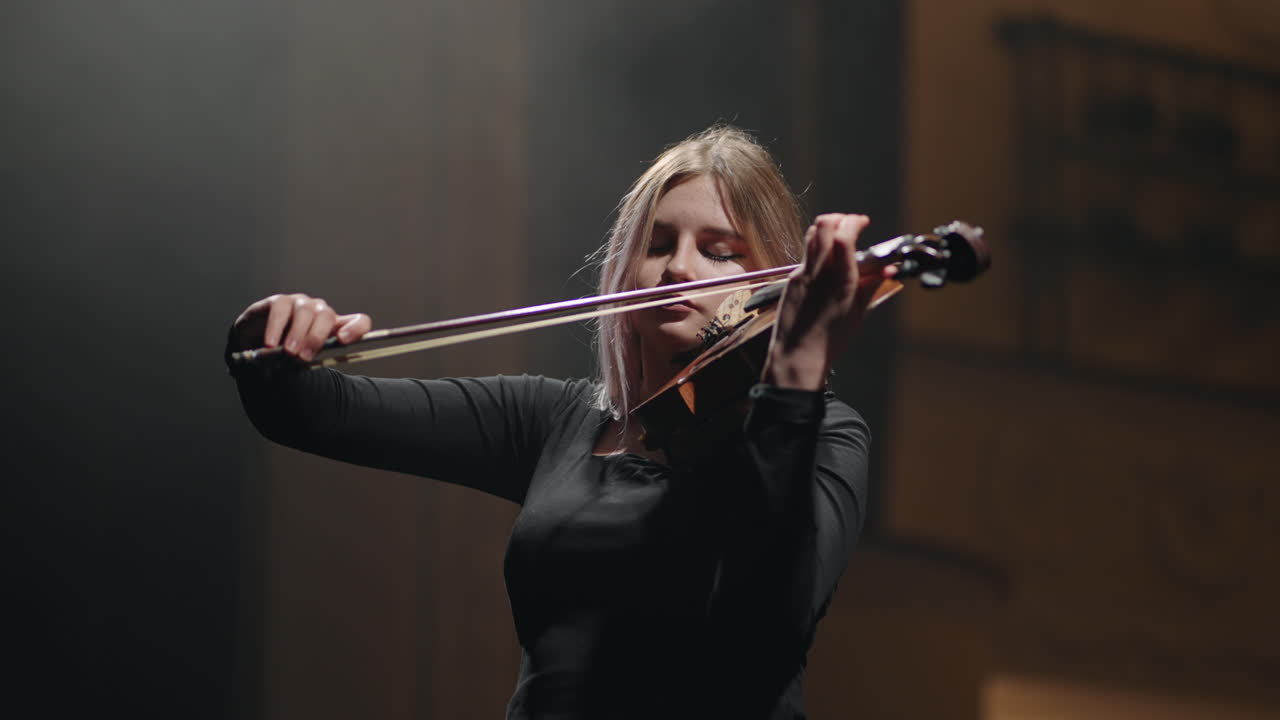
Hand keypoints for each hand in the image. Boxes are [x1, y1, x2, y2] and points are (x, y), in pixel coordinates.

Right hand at [232, 293, 371, 362]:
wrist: (254, 344)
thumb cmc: (284, 354)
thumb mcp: (300, 362)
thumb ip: (305, 361)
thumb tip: (300, 362)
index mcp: (333, 328)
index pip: (358, 322)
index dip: (355, 329)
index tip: (343, 340)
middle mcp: (320, 312)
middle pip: (327, 317)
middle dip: (315, 338)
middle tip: (303, 357)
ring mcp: (300, 304)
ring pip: (305, 312)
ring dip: (297, 333)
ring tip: (288, 352)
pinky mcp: (278, 301)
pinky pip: (281, 308)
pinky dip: (276, 326)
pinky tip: (271, 343)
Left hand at [763, 214, 894, 389]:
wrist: (797, 356)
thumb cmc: (830, 341)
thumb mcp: (858, 312)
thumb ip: (872, 285)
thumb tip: (888, 269)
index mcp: (840, 280)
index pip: (843, 234)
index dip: (854, 221)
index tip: (863, 221)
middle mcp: (818, 272)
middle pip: (823, 225)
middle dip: (839, 217)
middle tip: (850, 224)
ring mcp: (802, 274)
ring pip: (811, 236)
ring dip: (826, 230)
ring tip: (839, 241)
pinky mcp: (791, 280)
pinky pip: (805, 256)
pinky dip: (817, 251)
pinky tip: (826, 266)